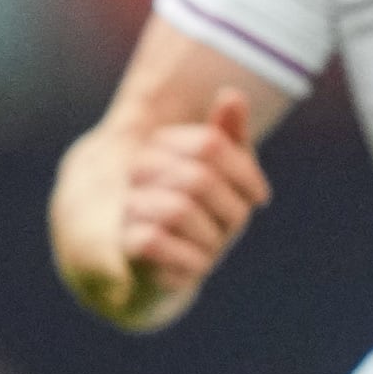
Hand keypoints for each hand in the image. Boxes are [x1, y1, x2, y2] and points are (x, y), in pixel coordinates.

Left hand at [61, 90, 269, 327]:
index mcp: (243, 189)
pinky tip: (129, 230)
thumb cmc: (175, 197)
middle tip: (134, 173)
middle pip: (197, 178)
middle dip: (152, 168)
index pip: (212, 145)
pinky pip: (154, 243)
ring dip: (141, 199)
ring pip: (176, 210)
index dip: (172, 138)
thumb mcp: (194, 160)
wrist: (150, 260)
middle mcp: (233, 223)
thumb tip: (232, 95)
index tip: (155, 144)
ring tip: (131, 203)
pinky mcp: (177, 278)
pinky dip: (133, 229)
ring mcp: (209, 253)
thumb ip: (219, 130)